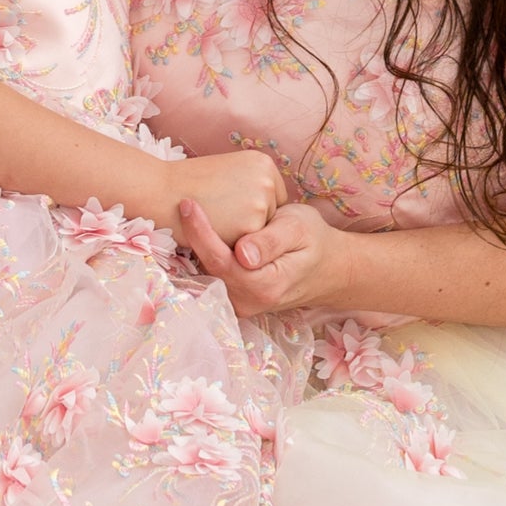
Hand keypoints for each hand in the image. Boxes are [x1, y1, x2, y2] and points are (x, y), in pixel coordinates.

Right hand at [175, 145, 285, 249]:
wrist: (163, 192)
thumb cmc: (190, 183)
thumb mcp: (228, 170)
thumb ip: (250, 184)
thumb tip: (264, 206)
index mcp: (264, 163)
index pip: (273, 196)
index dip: (251, 204)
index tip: (230, 202)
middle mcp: (268, 181)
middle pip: (270, 214)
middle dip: (251, 219)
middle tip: (221, 210)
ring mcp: (261, 204)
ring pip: (261, 231)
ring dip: (243, 232)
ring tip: (217, 218)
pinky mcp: (251, 227)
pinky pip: (249, 245)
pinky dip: (235, 243)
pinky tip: (216, 229)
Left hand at [175, 190, 354, 318]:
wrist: (328, 268)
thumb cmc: (314, 241)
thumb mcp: (299, 230)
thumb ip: (272, 241)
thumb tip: (243, 253)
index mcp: (264, 286)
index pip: (220, 259)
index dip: (201, 232)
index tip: (187, 203)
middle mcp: (248, 302)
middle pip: (208, 268)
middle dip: (190, 237)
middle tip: (177, 201)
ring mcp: (240, 304)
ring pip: (206, 273)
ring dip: (194, 245)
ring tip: (182, 211)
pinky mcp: (235, 298)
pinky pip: (212, 274)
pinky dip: (203, 252)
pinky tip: (198, 229)